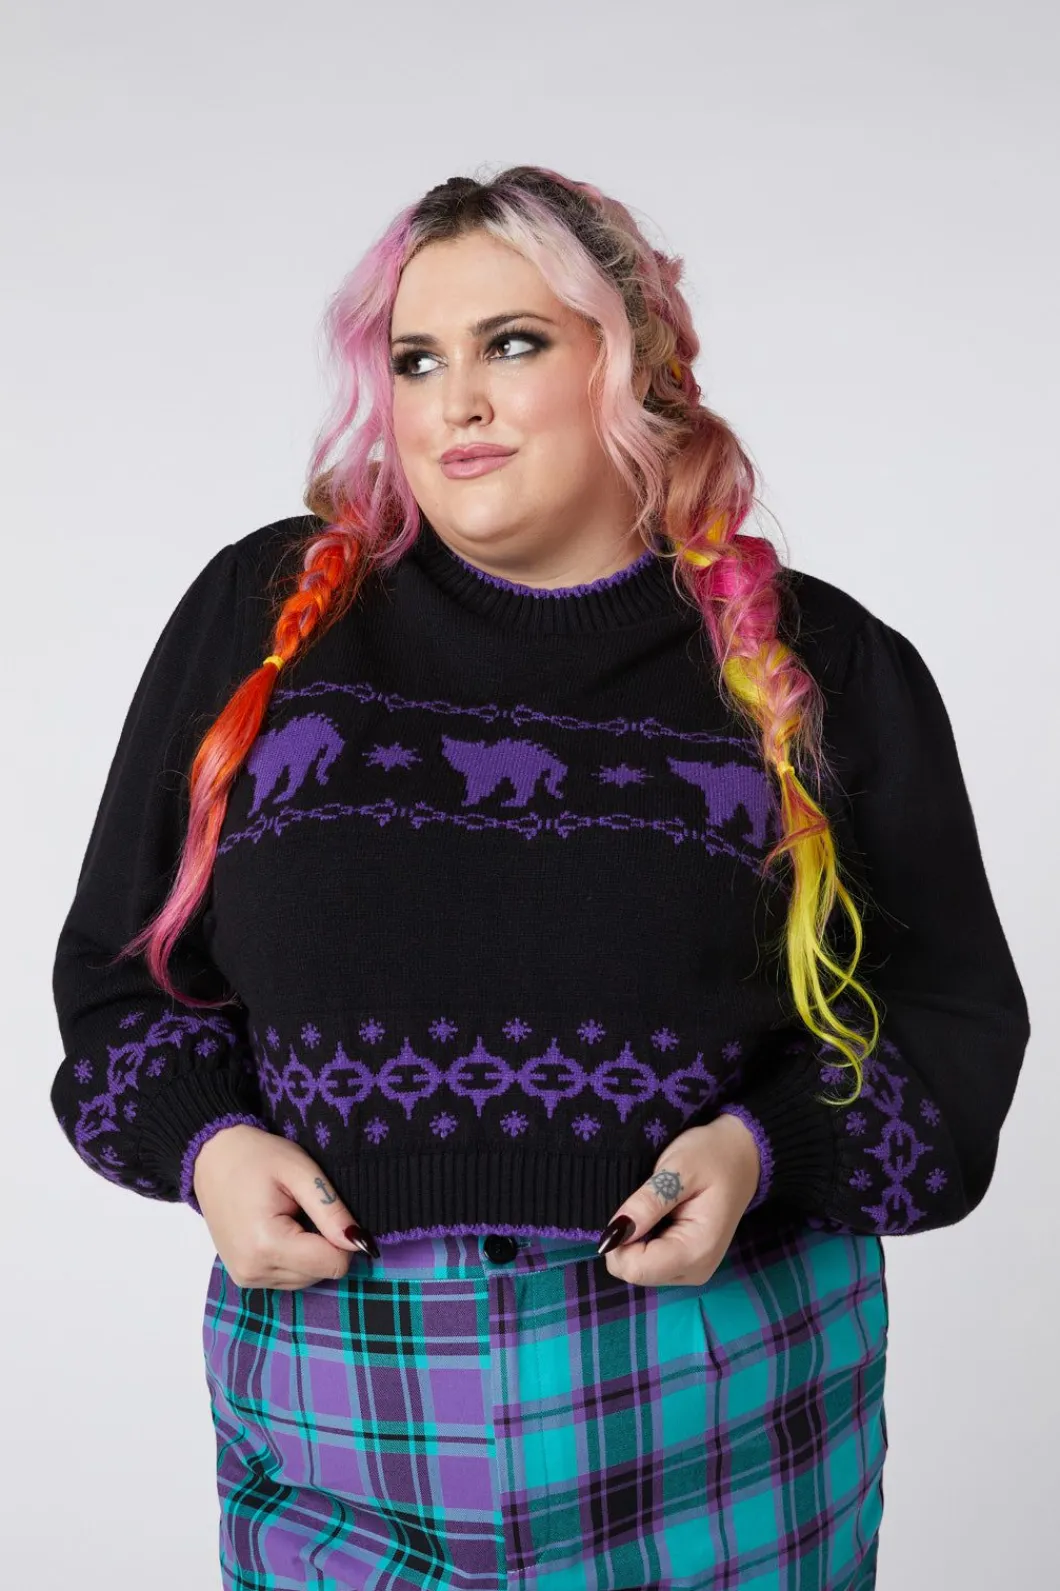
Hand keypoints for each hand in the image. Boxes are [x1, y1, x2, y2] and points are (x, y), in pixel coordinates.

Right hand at [192, 1124, 377, 1290]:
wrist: (211, 1158)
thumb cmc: (257, 1157)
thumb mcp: (300, 1171)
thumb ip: (331, 1209)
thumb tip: (360, 1243)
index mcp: (267, 1245)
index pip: (334, 1264)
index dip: (342, 1237)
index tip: (328, 1210)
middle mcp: (254, 1271)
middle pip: (322, 1273)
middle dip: (324, 1242)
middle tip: (303, 1208)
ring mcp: (246, 1278)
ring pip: (308, 1278)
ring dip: (310, 1250)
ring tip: (289, 1215)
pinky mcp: (244, 1277)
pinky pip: (289, 1277)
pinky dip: (295, 1257)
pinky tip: (280, 1228)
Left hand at [597, 1113, 760, 1286]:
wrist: (740, 1154)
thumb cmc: (712, 1155)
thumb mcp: (678, 1169)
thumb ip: (648, 1203)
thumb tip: (613, 1234)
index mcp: (697, 1251)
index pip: (636, 1269)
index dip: (617, 1242)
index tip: (623, 1209)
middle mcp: (696, 1270)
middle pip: (635, 1272)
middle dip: (625, 1241)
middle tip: (640, 1204)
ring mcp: (693, 1269)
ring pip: (638, 1269)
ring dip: (634, 1240)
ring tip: (652, 1207)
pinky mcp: (687, 1263)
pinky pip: (649, 1262)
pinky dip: (643, 1241)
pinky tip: (656, 1217)